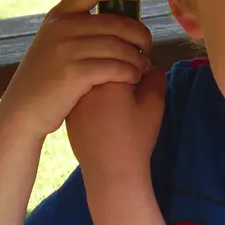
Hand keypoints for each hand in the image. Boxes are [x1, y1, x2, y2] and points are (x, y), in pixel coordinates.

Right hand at [0, 0, 152, 138]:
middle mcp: (62, 28)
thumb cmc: (44, 79)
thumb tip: (113, 20)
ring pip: (119, 47)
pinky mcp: (74, 74)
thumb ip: (75, 29)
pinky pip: (115, 67)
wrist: (23, 109)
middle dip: (139, 33)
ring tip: (142, 66)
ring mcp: (67, 50)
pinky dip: (130, 72)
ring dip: (138, 57)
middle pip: (116, 22)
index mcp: (58, 16)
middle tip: (147, 46)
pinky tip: (133, 78)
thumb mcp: (52, 43)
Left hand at [66, 67, 165, 185]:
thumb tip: (149, 66)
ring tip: (118, 107)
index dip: (137, 63)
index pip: (124, 53)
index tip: (142, 80)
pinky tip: (104, 117)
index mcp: (108, 73)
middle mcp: (86, 81)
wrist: (111, 171)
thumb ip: (155, 77)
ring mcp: (74, 97)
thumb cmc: (136, 137)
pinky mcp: (69, 111)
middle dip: (119, 69)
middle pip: (105, 62)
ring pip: (94, 78)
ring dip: (105, 82)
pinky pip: (84, 95)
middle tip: (130, 94)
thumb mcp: (154, 104)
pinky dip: (95, 98)